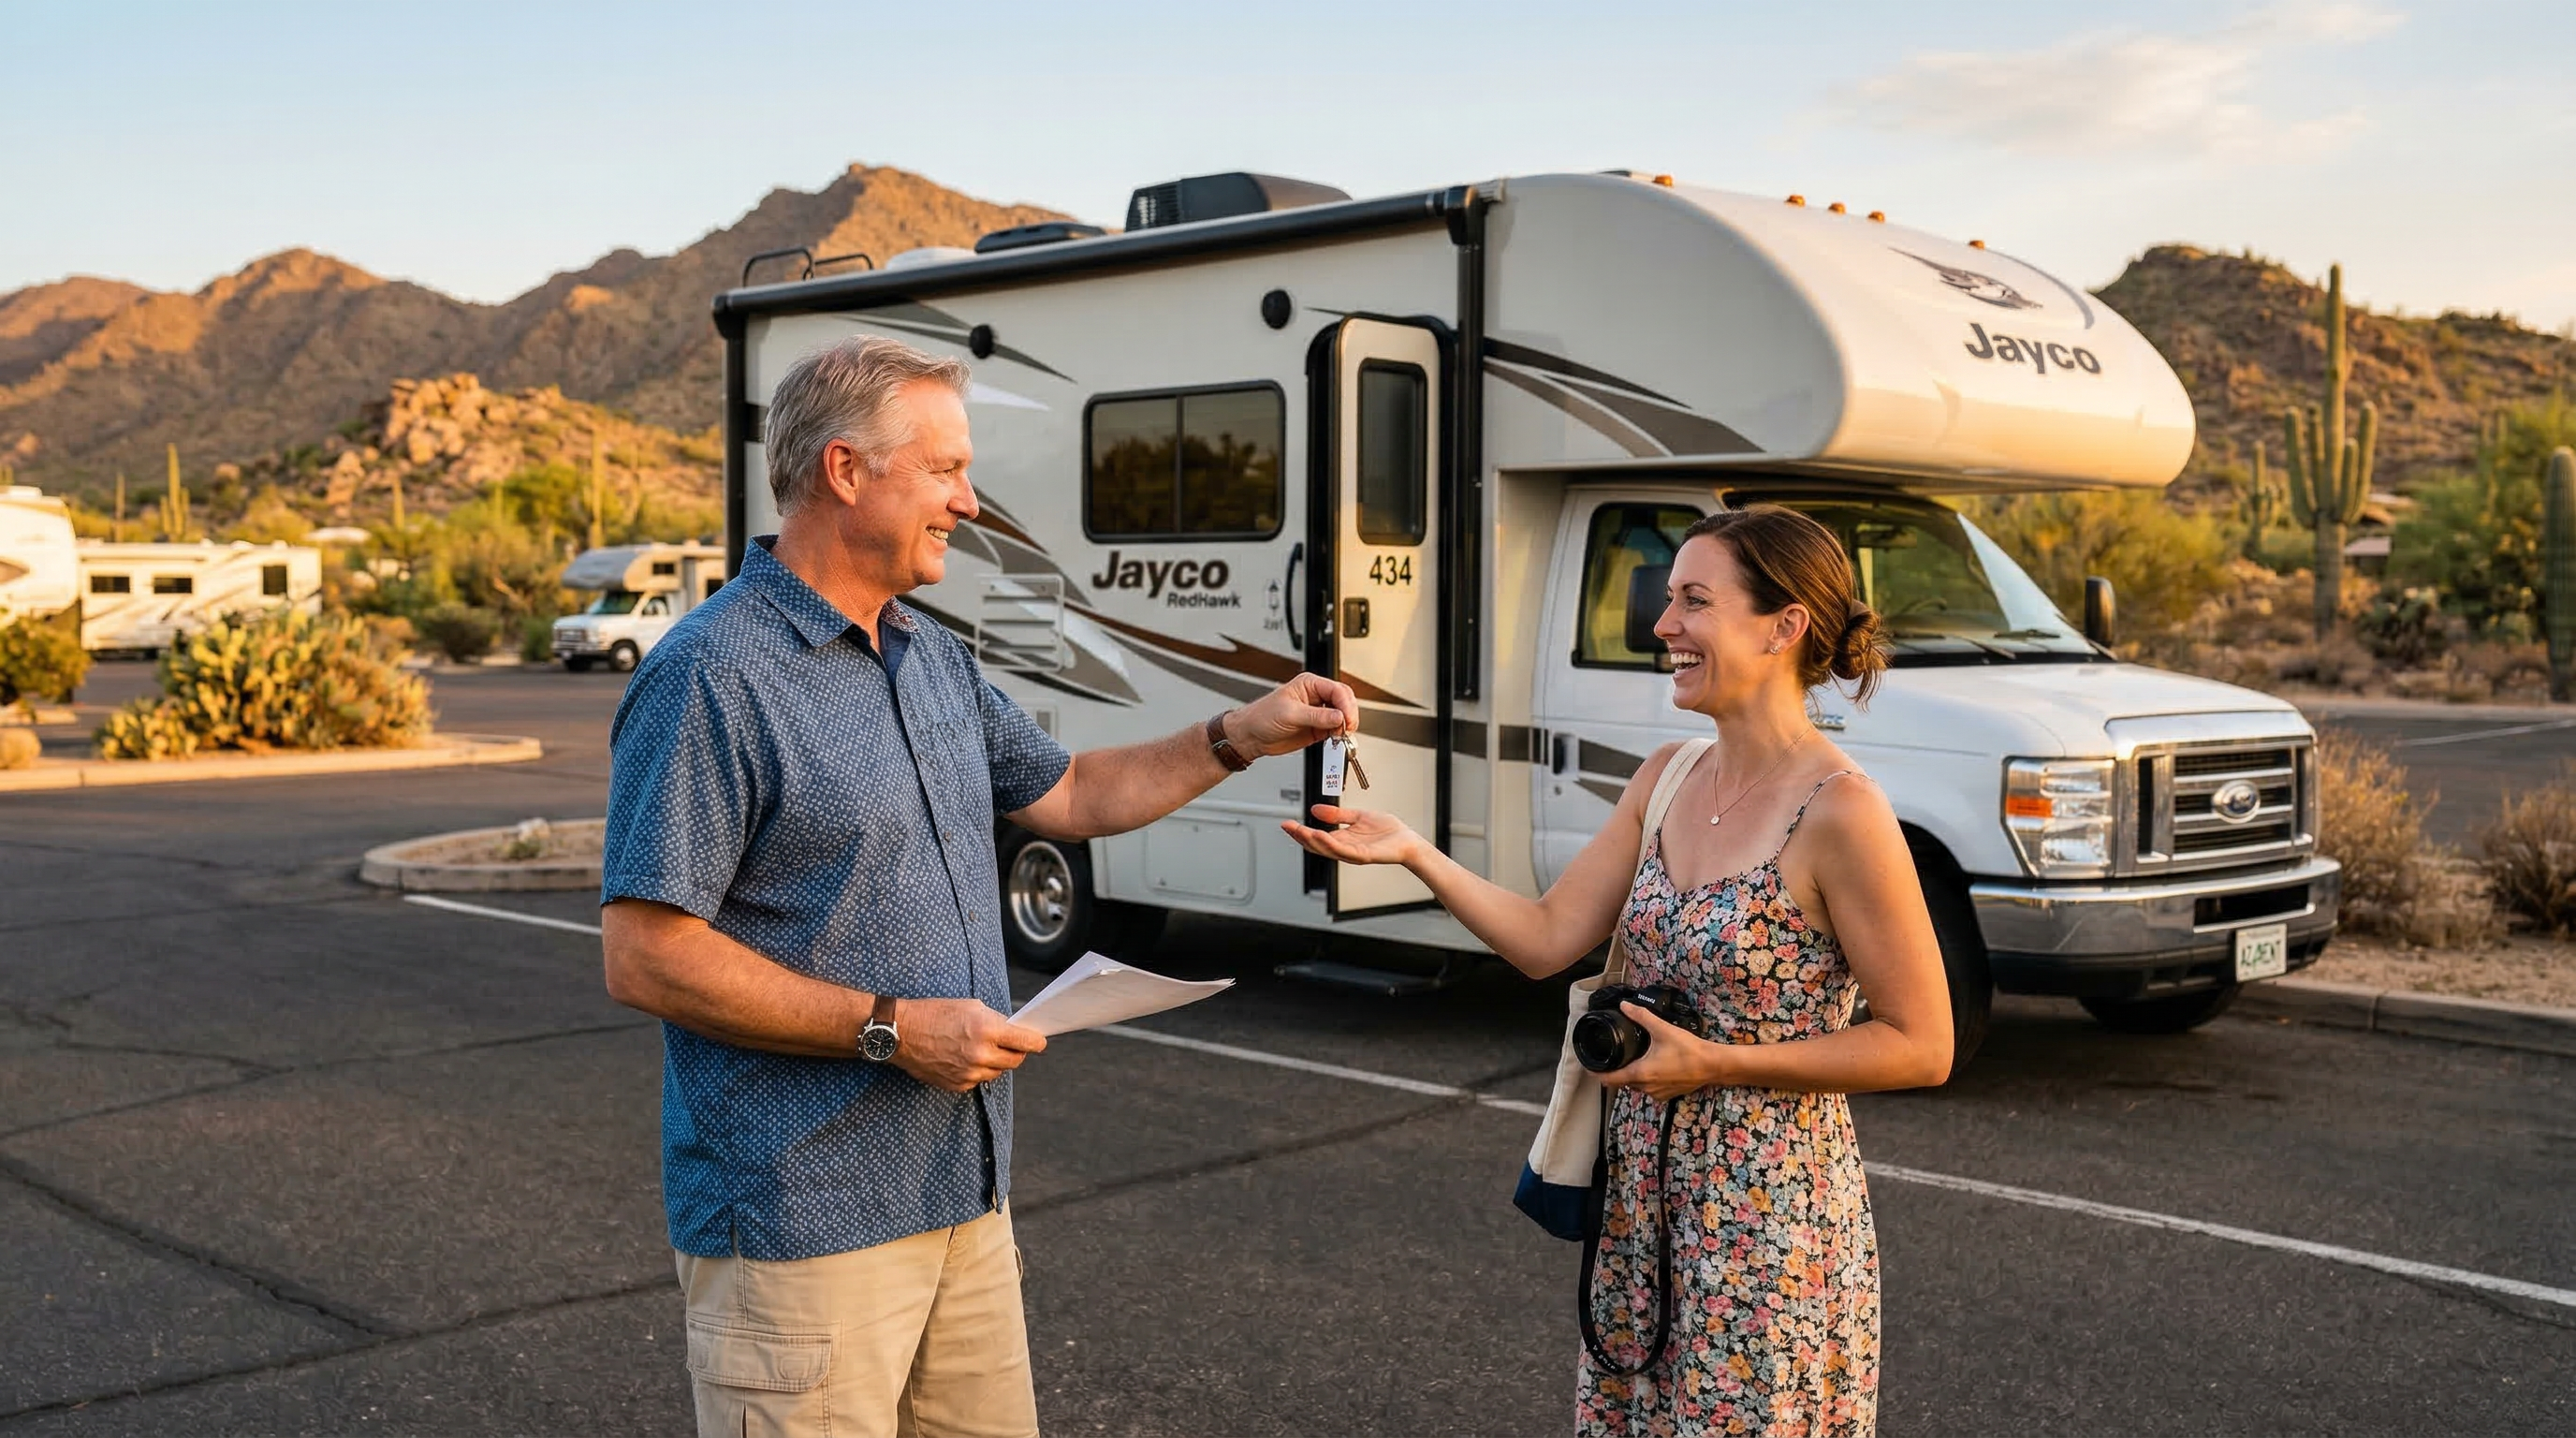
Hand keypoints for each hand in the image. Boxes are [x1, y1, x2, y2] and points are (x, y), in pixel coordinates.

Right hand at [889, 998, 1046, 1092]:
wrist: (902, 1033)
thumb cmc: (935, 1013)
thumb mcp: (971, 1006)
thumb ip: (996, 1020)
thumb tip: (1014, 1032)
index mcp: (987, 1029)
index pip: (1026, 1042)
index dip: (1036, 1042)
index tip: (1039, 1041)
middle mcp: (981, 1053)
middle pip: (1016, 1061)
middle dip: (1016, 1052)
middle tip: (1008, 1043)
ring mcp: (970, 1072)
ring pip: (998, 1072)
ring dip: (995, 1061)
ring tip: (978, 1047)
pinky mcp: (959, 1085)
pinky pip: (979, 1080)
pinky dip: (978, 1070)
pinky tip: (963, 1058)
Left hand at [1225, 673, 1358, 758]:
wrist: (1251, 737)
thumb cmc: (1261, 717)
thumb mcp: (1290, 714)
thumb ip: (1317, 716)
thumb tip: (1339, 717)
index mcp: (1309, 685)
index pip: (1337, 690)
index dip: (1345, 704)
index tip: (1347, 719)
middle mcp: (1316, 697)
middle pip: (1344, 701)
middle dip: (1349, 715)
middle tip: (1347, 729)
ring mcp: (1318, 714)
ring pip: (1343, 717)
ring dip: (1345, 727)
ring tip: (1340, 737)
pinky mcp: (1318, 729)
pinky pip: (1336, 731)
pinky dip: (1339, 737)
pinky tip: (1336, 741)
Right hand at [1280, 804, 1429, 867]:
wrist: (1407, 841)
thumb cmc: (1387, 831)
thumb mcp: (1358, 816)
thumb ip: (1337, 815)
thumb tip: (1315, 810)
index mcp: (1342, 839)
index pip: (1315, 837)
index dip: (1300, 831)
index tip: (1286, 823)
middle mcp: (1344, 848)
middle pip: (1316, 845)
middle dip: (1300, 836)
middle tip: (1286, 826)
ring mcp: (1352, 854)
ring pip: (1326, 849)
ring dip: (1311, 840)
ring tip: (1299, 831)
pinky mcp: (1362, 856)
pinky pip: (1342, 850)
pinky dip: (1329, 843)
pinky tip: (1319, 834)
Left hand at [1597, 1002, 1726, 1100]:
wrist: (1712, 1065)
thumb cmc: (1687, 1049)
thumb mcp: (1662, 1029)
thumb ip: (1642, 1016)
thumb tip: (1624, 1005)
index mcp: (1640, 1074)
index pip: (1609, 1080)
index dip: (1596, 1074)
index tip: (1589, 1068)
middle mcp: (1646, 1088)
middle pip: (1622, 1082)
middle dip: (1616, 1071)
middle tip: (1613, 1056)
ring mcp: (1657, 1094)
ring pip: (1637, 1085)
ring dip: (1633, 1074)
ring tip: (1633, 1058)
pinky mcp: (1667, 1095)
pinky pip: (1650, 1088)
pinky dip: (1647, 1079)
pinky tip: (1652, 1066)